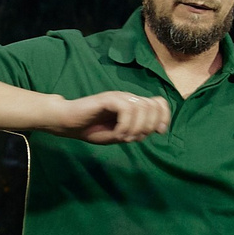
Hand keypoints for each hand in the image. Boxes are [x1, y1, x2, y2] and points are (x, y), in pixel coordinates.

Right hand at [45, 90, 170, 144]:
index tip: (159, 131)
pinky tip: (117, 133)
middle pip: (153, 106)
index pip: (159, 103)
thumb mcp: (118, 135)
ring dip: (136, 127)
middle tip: (134, 137)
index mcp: (133, 106)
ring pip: (141, 107)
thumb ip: (134, 132)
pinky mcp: (108, 98)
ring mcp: (118, 97)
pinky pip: (126, 109)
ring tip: (123, 137)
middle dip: (148, 126)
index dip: (164, 116)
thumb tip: (149, 131)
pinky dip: (125, 125)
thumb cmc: (92, 129)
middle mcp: (128, 99)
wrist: (69, 123)